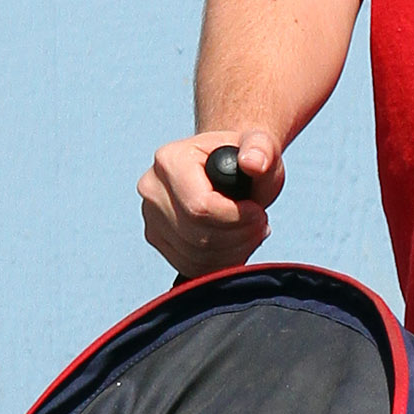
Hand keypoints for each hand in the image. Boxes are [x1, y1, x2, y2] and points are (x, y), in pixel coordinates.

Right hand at [137, 126, 284, 278]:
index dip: (236, 218)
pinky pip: (191, 266)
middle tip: (260, 224)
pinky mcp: (157, 240)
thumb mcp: (259, 146)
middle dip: (238, 236)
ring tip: (251, 231)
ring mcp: (151, 217)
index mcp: (169, 160)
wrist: (224, 168)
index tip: (258, 212)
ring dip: (234, 251)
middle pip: (198, 235)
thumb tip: (254, 163)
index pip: (200, 207)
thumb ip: (261, 149)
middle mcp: (152, 189)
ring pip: (195, 256)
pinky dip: (220, 262)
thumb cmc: (242, 157)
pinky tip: (236, 243)